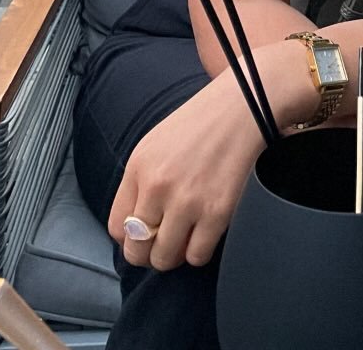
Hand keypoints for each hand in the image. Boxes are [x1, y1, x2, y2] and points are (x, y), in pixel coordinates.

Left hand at [107, 68, 263, 270]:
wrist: (246, 104)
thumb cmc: (204, 121)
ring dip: (176, 254)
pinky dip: (201, 251)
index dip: (132, 237)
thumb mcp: (157, 142)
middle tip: (167, 242)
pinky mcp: (217, 211)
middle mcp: (157, 186)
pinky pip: (197, 256)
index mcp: (139, 166)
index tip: (147, 234)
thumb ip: (142, 181)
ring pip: (165, 259)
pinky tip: (208, 231)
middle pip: (137, 250)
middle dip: (150, 252)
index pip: (117, 227)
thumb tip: (138, 225)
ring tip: (188, 237)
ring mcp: (187, 201)